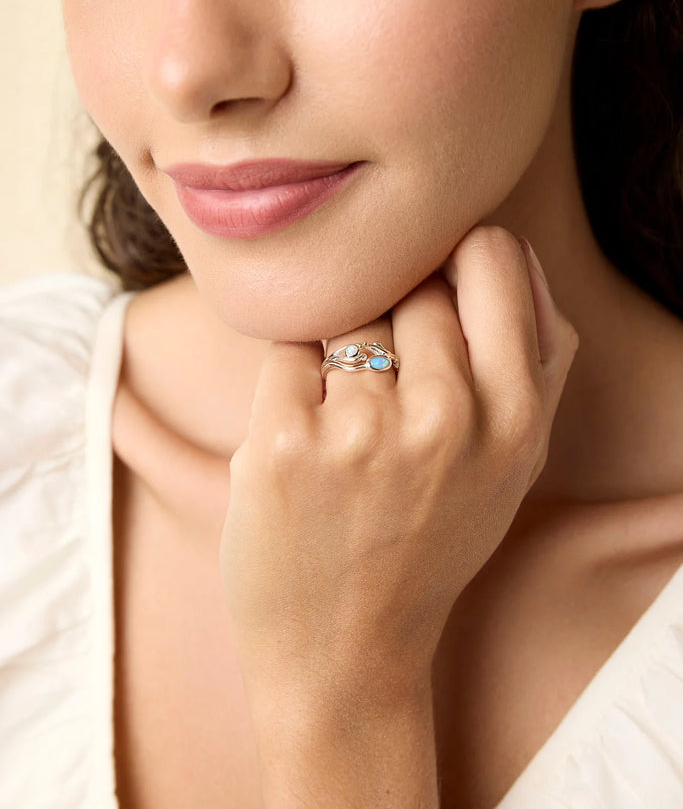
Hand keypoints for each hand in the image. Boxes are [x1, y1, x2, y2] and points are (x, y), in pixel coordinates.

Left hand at [219, 225, 577, 715]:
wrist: (345, 654)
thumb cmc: (429, 541)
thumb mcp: (514, 461)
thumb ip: (532, 355)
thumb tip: (502, 249)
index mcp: (516, 416)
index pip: (493, 256)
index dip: (456, 257)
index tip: (435, 287)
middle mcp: (448, 417)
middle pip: (409, 281)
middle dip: (392, 316)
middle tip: (386, 389)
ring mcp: (363, 431)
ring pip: (344, 311)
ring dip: (339, 352)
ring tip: (347, 424)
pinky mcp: (284, 443)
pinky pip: (286, 347)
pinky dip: (290, 380)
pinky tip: (304, 438)